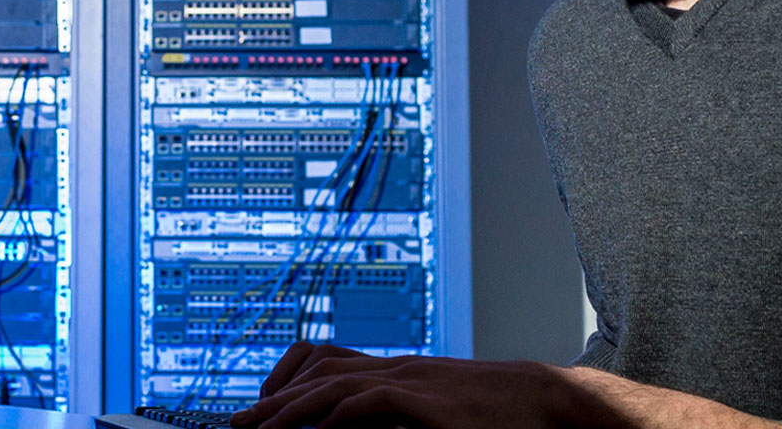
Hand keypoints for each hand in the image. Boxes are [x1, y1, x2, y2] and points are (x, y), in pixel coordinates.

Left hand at [232, 342, 571, 428]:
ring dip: (291, 409)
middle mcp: (395, 368)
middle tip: (238, 423)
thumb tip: (353, 428)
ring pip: (335, 384)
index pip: (326, 359)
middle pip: (319, 371)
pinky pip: (372, 403)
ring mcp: (410, 380)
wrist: (543, 401)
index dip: (287, 378)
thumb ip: (400, 419)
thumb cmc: (495, 415)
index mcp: (395, 370)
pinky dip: (340, 416)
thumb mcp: (437, 412)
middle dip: (273, 398)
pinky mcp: (426, 401)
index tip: (259, 405)